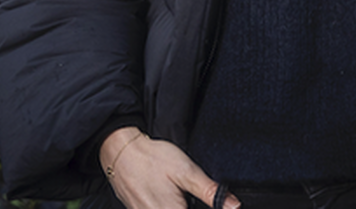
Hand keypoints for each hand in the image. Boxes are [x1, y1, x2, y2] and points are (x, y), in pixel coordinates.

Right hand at [100, 127, 239, 208]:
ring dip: (181, 203)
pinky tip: (169, 194)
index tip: (207, 200)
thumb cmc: (153, 159)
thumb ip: (210, 191)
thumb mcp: (186, 171)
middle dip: (191, 204)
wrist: (121, 152)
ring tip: (178, 192)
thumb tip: (233, 206)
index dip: (206, 208)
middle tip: (186, 192)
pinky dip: (166, 204)